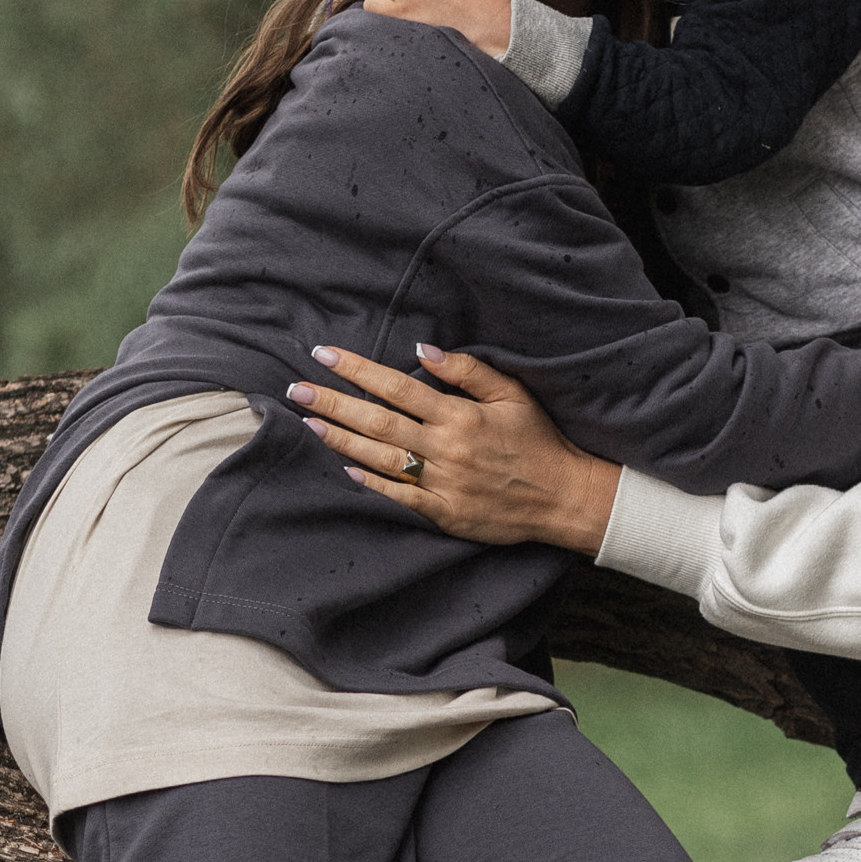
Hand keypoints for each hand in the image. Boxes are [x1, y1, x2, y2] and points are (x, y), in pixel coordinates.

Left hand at [286, 343, 619, 554]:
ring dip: (341, 440)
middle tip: (297, 390)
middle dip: (333, 403)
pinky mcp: (443, 512)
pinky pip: (399, 496)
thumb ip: (469, 371)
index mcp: (459, 416)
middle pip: (377, 421)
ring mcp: (442, 483)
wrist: (563, 498)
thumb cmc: (539, 441)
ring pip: (380, 458)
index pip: (397, 386)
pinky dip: (371, 482)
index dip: (358, 369)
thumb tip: (424, 349)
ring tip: (310, 423)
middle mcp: (445, 449)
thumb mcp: (513, 395)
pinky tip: (345, 467)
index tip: (324, 354)